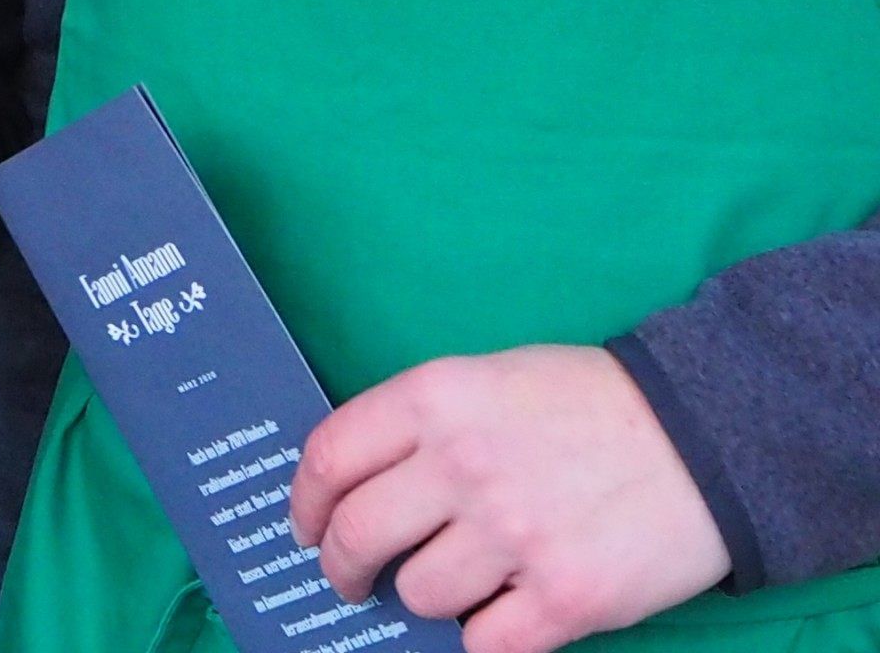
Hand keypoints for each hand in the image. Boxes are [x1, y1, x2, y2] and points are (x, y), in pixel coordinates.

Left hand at [292, 344, 727, 652]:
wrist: (702, 437)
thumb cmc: (584, 403)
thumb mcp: (486, 378)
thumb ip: (418, 425)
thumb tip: (355, 487)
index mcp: (435, 400)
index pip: (330, 458)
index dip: (304, 503)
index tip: (304, 528)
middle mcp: (463, 466)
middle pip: (358, 536)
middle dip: (342, 567)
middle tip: (349, 579)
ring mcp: (512, 535)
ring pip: (420, 594)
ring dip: (430, 595)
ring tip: (460, 579)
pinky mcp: (564, 598)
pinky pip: (484, 643)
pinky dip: (484, 636)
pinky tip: (501, 614)